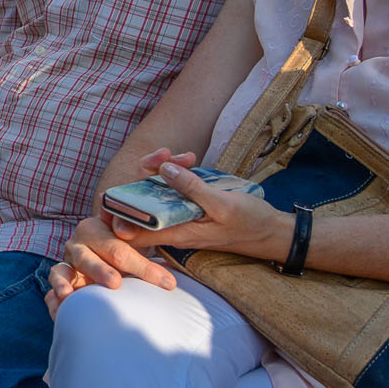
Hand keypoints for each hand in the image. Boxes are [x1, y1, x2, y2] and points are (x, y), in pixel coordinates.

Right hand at [49, 214, 177, 314]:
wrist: (106, 253)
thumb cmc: (125, 247)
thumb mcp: (136, 239)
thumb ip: (142, 240)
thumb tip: (146, 250)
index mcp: (95, 229)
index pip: (119, 249)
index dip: (143, 266)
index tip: (167, 283)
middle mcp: (77, 245)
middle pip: (88, 259)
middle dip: (101, 272)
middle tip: (115, 283)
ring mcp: (66, 264)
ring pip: (62, 272)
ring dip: (65, 284)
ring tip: (68, 296)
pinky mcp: (60, 283)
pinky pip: (51, 291)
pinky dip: (53, 298)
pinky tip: (60, 307)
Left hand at [110, 153, 291, 260]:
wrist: (274, 233)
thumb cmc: (251, 222)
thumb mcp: (223, 203)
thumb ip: (192, 189)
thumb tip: (162, 171)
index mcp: (177, 232)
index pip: (134, 229)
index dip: (118, 212)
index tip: (115, 189)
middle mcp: (174, 228)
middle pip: (143, 204)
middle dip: (146, 176)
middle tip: (164, 155)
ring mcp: (182, 218)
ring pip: (158, 194)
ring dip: (164, 171)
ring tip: (185, 156)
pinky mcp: (190, 210)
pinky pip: (173, 192)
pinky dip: (177, 175)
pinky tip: (188, 161)